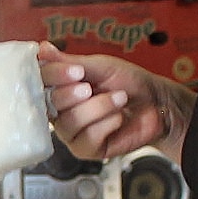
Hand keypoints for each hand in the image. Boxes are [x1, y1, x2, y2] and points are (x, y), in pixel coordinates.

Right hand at [37, 42, 191, 161]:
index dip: (54, 76)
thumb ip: (69, 62)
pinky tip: (119, 118)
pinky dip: (107, 124)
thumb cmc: (129, 83)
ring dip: (98, 107)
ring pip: (69, 123)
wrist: (157, 103)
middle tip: (92, 88)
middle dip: (73, 94)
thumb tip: (42, 49)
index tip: (76, 71)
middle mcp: (60, 110)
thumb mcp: (99, 66)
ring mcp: (71, 132)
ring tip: (119, 99)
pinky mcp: (86, 149)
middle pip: (50, 104)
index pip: (40, 82)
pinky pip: (86, 138)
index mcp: (59, 87)